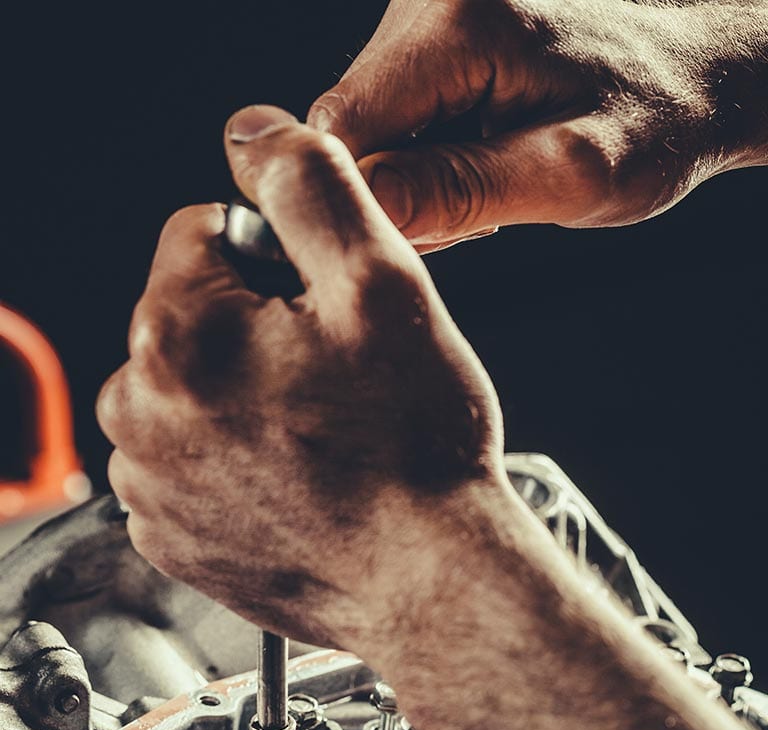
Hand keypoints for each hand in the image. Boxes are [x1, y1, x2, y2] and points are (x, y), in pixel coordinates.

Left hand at [96, 105, 506, 654]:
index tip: (323, 313)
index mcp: (176, 337)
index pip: (200, 235)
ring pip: (189, 393)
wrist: (430, 584)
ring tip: (321, 439)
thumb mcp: (379, 283)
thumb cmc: (414, 449)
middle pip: (189, 318)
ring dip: (245, 399)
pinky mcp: (169, 538)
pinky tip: (296, 482)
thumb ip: (307, 184)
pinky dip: (233, 463)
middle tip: (333, 383)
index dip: (276, 259)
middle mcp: (139, 415)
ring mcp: (149, 487)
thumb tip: (255, 134)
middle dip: (255, 332)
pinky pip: (189, 463)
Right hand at [309, 0, 767, 248]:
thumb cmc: (657, 119)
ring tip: (494, 178)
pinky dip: (432, 148)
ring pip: (371, 121)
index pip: (343, 128)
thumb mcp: (569, 172)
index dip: (368, 198)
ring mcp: (431, 5)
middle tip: (479, 210)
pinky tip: (486, 154)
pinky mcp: (438, 24)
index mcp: (459, 20)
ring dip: (416, 173)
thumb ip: (460, 190)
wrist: (700, 66)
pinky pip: (398, 107)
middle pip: (351, 124)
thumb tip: (365, 202)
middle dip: (397, 188)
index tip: (433, 230)